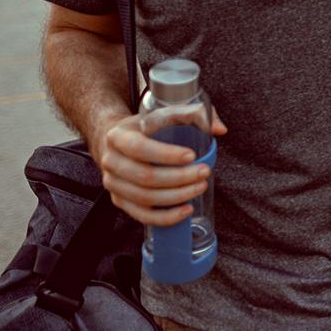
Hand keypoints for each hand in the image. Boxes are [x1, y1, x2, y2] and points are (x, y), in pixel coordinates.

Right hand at [99, 102, 227, 226]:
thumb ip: (192, 114)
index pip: (139, 148)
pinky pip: (143, 216)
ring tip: (199, 187)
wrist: (117, 143)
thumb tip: (220, 129)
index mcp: (117, 137)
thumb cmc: (144, 128)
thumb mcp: (161, 113)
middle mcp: (110, 162)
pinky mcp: (120, 201)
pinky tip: (186, 209)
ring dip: (177, 196)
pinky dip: (167, 217)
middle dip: (179, 178)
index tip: (191, 155)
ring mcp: (113, 185)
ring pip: (145, 198)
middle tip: (203, 172)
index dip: (166, 154)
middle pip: (145, 177)